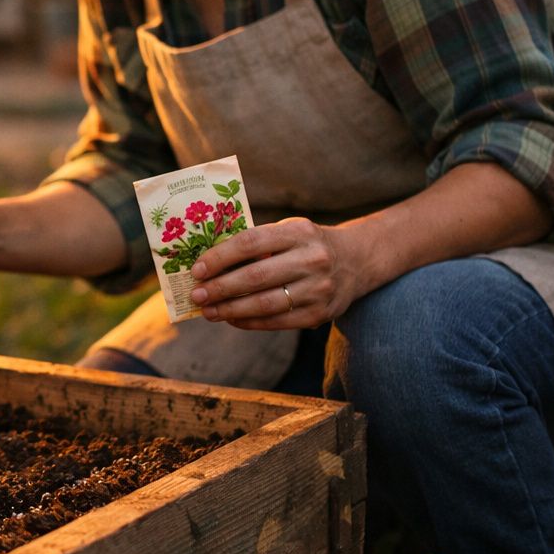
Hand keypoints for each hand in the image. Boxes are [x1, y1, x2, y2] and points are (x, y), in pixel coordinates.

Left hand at [187, 218, 362, 329]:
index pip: (251, 243)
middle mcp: (312, 259)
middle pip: (256, 277)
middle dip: (220, 288)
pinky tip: (232, 319)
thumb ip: (256, 244)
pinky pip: (278, 322)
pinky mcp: (321, 313)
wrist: (356, 261)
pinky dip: (250, 322)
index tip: (197, 270)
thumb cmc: (306, 244)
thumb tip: (209, 265)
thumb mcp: (288, 231)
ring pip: (265, 304)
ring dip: (231, 310)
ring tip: (209, 311)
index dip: (220, 257)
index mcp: (299, 232)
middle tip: (197, 295)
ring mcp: (319, 289)